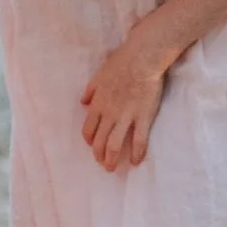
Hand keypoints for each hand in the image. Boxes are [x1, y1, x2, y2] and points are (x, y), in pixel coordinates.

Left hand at [81, 33, 167, 170]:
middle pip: (99, 141)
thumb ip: (90, 91)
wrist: (142, 58)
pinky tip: (137, 161)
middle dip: (99, 155)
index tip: (93, 146)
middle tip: (102, 164)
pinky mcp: (143, 117)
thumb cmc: (121, 62)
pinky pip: (139, 140)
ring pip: (114, 145)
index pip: (88, 129)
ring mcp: (126, 117)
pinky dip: (137, 153)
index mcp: (98, 104)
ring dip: (112, 159)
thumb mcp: (99, 75)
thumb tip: (83, 102)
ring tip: (112, 168)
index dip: (89, 141)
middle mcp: (109, 114)